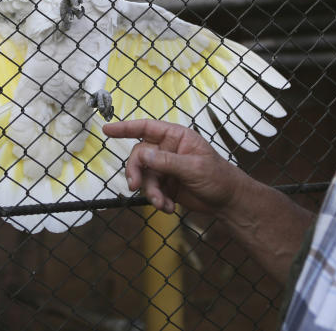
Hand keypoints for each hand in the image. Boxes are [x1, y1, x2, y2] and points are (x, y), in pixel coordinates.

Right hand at [103, 119, 247, 214]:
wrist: (228, 202)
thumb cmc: (218, 177)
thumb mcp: (194, 167)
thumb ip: (167, 161)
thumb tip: (142, 155)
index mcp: (176, 137)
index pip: (146, 127)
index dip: (125, 127)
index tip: (106, 129)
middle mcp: (168, 150)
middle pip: (139, 155)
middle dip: (136, 171)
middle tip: (135, 185)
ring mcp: (166, 168)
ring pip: (144, 176)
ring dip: (150, 191)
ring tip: (161, 203)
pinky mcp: (166, 185)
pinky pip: (151, 190)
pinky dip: (156, 200)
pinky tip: (168, 208)